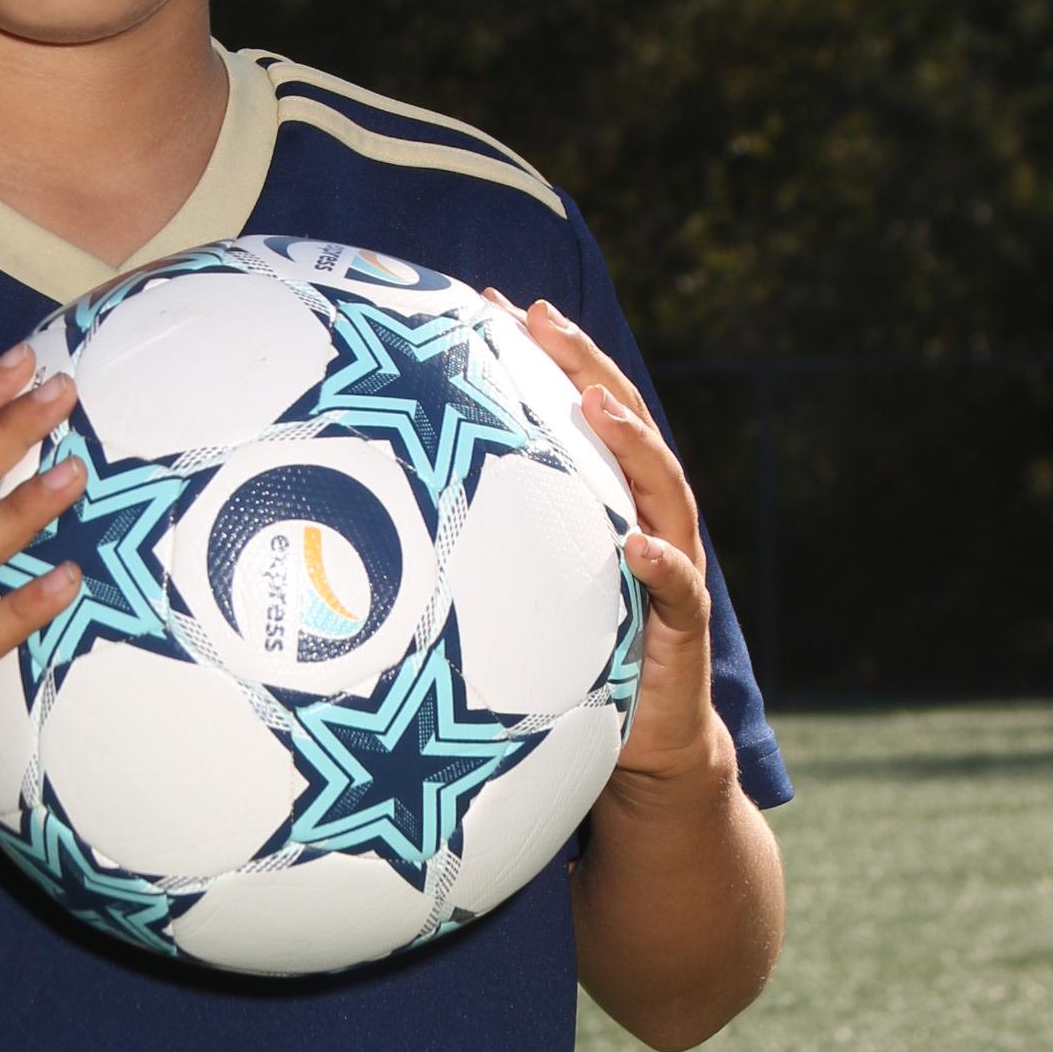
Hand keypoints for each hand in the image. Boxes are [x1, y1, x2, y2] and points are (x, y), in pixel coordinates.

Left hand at [483, 292, 723, 786]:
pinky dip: (659, 561)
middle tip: (541, 317)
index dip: (543, 354)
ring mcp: (671, 567)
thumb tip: (371, 522)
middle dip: (584, 365)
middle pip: (624, 425)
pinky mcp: (681, 628)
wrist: (642, 750)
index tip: (493, 301)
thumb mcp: (520, 595)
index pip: (578, 409)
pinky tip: (633, 541)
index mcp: (604, 502)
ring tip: (596, 404)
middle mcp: (644, 518)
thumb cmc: (573, 664)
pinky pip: (677, 589)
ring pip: (663, 488)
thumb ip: (480, 551)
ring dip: (630, 443)